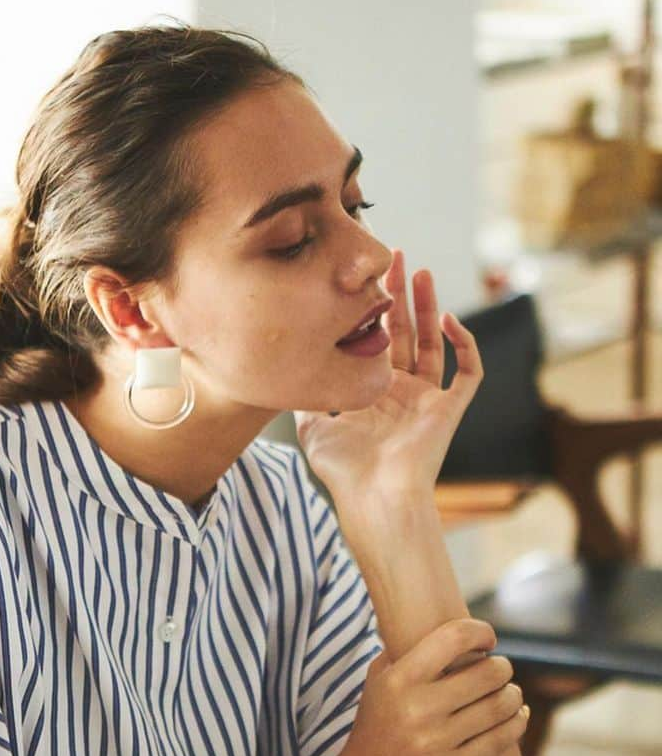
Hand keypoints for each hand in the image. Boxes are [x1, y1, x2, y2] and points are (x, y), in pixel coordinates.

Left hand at [293, 250, 482, 499]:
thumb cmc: (344, 471)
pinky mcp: (449, 410)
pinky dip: (465, 344)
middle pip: (407, 333)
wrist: (372, 497)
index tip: (361, 281)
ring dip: (430, 306)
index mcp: (375, 394)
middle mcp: (403, 393)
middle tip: (393, 258)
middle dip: (400, 295)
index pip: (378, 341)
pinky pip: (468, 372)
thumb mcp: (313, 428)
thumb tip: (288, 375)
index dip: (374, 311)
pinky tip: (450, 319)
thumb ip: (308, 398)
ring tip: (420, 272)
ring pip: (436, 343)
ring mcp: (427, 401)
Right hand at [335, 617, 528, 755]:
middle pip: (489, 672)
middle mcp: (417, 708)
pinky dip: (516, 722)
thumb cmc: (374, 730)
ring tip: (507, 694)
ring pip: (500, 705)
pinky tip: (517, 715)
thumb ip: (400, 650)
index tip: (487, 640)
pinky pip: (500, 739)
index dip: (481, 632)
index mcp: (398, 679)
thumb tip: (429, 618)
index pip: (454, 637)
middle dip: (502, 668)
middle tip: (498, 672)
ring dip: (512, 695)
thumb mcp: (376, 684)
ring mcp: (435, 741)